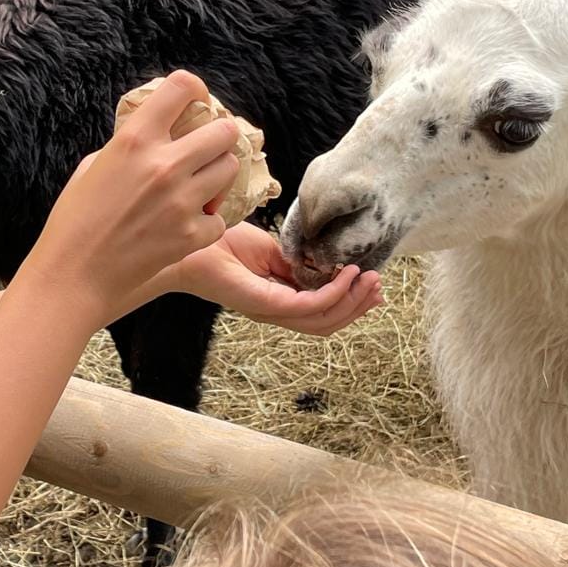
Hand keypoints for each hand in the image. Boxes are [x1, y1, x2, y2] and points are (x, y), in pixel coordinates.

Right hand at [26, 71, 240, 325]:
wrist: (74, 275)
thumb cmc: (74, 221)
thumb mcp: (93, 166)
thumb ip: (129, 145)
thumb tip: (156, 135)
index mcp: (135, 139)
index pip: (182, 87)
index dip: (193, 89)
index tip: (194, 99)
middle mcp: (165, 164)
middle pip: (224, 130)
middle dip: (219, 136)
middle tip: (206, 148)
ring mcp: (183, 201)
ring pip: (230, 169)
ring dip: (218, 174)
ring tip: (200, 186)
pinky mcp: (193, 235)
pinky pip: (220, 217)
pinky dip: (208, 221)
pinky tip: (187, 224)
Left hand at [169, 221, 382, 335]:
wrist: (188, 243)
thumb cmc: (220, 243)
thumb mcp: (269, 249)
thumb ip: (295, 261)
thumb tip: (324, 263)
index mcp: (278, 299)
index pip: (320, 312)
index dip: (350, 302)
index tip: (372, 284)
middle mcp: (275, 311)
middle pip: (326, 323)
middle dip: (357, 306)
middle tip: (379, 287)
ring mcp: (269, 310)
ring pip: (321, 320)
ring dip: (351, 302)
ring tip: (369, 280)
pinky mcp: (262, 303)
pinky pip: (306, 306)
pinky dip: (331, 292)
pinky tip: (345, 274)